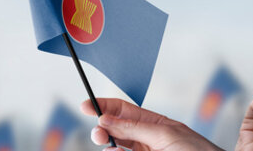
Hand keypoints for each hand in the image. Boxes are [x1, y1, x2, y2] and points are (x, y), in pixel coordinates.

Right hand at [81, 98, 222, 150]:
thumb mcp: (166, 135)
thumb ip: (135, 128)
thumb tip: (107, 119)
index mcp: (155, 125)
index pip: (124, 111)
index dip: (104, 106)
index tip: (86, 105)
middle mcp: (148, 141)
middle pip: (116, 131)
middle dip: (103, 129)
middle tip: (98, 133)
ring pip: (118, 149)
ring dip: (109, 146)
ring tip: (108, 146)